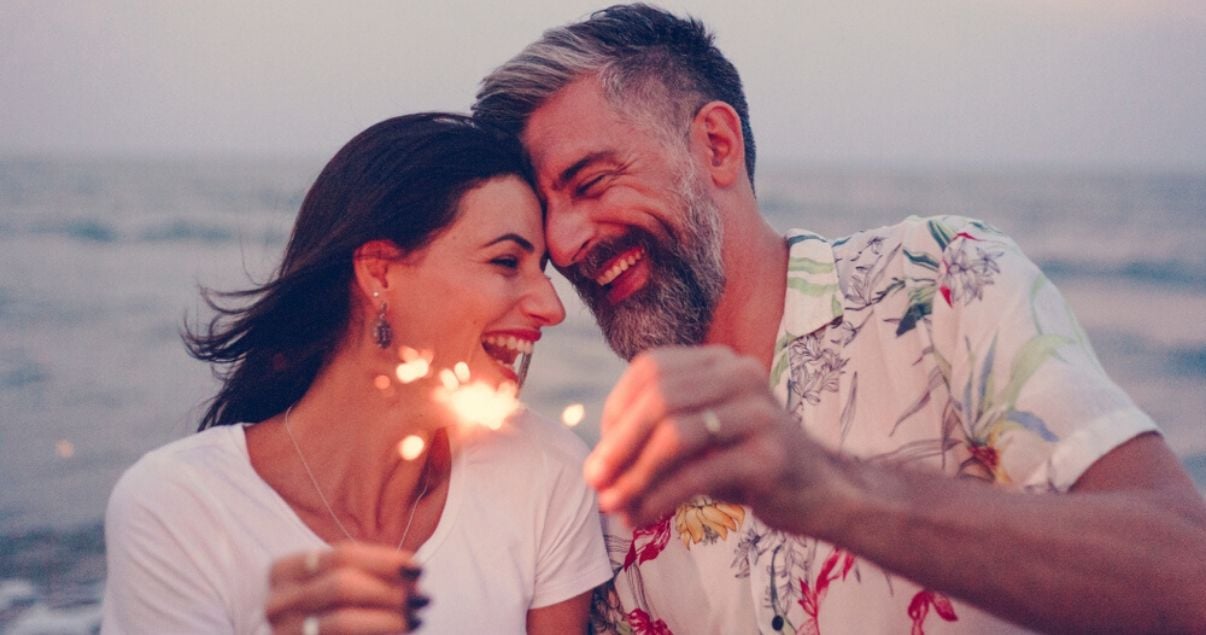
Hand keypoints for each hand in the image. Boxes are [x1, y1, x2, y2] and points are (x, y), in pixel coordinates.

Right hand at [266, 542, 428, 633]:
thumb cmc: (326, 611)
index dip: (384, 560)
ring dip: (387, 618)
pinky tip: (399, 631)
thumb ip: (368, 575)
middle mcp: (277, 602)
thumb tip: (413, 574)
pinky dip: (378, 633)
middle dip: (389, 591)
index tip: (417, 568)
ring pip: (342, 621)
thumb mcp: (337, 586)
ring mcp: (284, 631)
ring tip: (416, 617)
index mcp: (285, 571)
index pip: (341, 555)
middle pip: (343, 585)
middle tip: (422, 598)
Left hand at [584, 345, 843, 531]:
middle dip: (618, 443)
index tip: (602, 453)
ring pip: (675, 434)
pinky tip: (643, 517)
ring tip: (613, 505)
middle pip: (659, 398)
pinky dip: (661, 497)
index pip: (649, 369)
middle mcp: (741, 375)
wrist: (820, 492)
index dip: (615, 410)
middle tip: (594, 482)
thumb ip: (655, 437)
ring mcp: (759, 412)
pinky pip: (699, 473)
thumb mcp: (699, 439)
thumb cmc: (746, 464)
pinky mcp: (770, 455)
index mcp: (720, 361)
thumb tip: (596, 467)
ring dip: (635, 474)